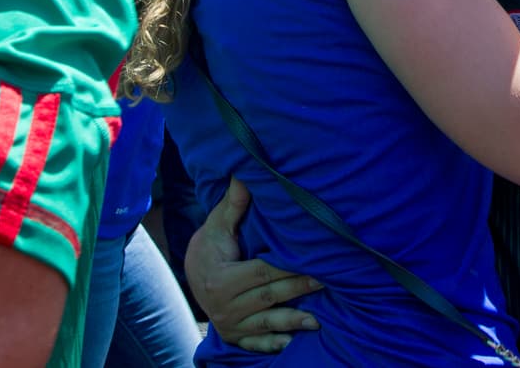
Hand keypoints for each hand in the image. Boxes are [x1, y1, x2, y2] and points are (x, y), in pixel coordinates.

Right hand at [185, 177, 322, 351]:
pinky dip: (273, 344)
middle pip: (269, 296)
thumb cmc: (211, 247)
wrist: (192, 275)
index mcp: (222, 279)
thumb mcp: (217, 226)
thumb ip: (233, 205)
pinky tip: (293, 342)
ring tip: (318, 320)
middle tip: (328, 281)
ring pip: (266, 322)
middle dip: (299, 288)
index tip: (312, 258)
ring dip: (292, 321)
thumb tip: (242, 175)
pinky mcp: (235, 336)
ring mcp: (231, 323)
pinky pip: (256, 344)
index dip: (287, 266)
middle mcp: (225, 305)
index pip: (261, 272)